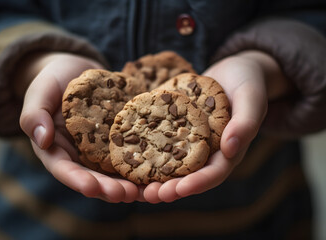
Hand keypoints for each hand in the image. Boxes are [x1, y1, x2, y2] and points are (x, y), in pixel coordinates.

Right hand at [19, 53, 141, 202]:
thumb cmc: (54, 80)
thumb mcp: (40, 91)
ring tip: (143, 190)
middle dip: (108, 188)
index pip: (64, 169)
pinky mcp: (118, 139)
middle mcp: (78, 154)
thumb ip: (35, 114)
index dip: (77, 180)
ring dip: (128, 183)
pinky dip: (142, 163)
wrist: (77, 70)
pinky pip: (130, 153)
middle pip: (92, 177)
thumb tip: (41, 139)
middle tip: (125, 194)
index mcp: (55, 148)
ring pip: (113, 172)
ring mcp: (100, 149)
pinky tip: (157, 169)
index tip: (91, 188)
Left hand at [142, 51, 287, 202]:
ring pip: (172, 164)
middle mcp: (208, 151)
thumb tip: (230, 150)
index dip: (197, 183)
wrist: (232, 71)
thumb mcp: (251, 98)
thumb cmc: (247, 82)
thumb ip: (245, 123)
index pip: (214, 173)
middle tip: (149, 195)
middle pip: (189, 175)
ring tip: (135, 186)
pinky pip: (161, 142)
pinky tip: (130, 154)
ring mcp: (191, 141)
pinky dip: (147, 151)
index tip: (179, 190)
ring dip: (155, 177)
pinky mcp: (177, 129)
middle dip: (170, 188)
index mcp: (229, 151)